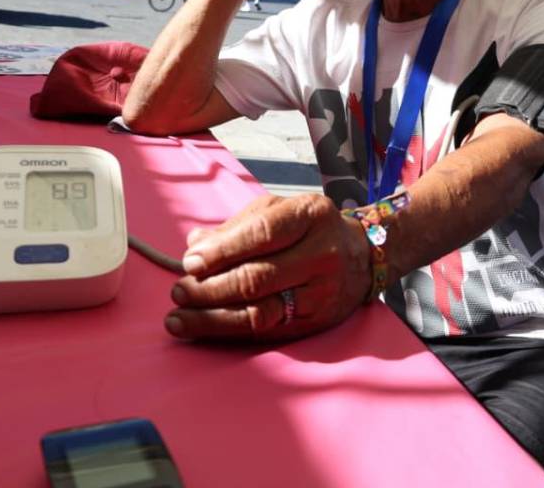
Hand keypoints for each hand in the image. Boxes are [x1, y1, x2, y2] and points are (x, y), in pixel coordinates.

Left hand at [165, 193, 371, 341]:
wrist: (364, 256)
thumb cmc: (309, 229)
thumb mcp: (279, 211)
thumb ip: (237, 226)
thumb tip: (194, 243)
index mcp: (310, 215)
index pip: (262, 233)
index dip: (222, 251)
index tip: (190, 263)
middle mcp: (321, 253)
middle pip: (259, 277)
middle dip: (211, 288)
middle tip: (179, 292)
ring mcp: (322, 291)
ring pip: (262, 311)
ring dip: (214, 318)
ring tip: (179, 319)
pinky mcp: (317, 321)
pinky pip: (269, 331)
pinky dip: (231, 331)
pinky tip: (203, 330)